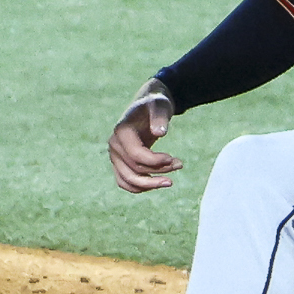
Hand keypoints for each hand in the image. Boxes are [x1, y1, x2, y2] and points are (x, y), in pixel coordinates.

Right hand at [109, 78, 180, 192]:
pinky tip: (157, 183)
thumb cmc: (154, 105)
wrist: (147, 107)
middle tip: (179, 164)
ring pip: (128, 181)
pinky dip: (140, 187)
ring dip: (150, 184)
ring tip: (169, 181)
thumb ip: (159, 117)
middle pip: (135, 169)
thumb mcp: (160, 106)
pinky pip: (125, 182)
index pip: (136, 155)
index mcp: (122, 131)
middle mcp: (114, 145)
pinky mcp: (119, 163)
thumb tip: (160, 132)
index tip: (173, 159)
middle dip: (159, 171)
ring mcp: (114, 156)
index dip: (156, 161)